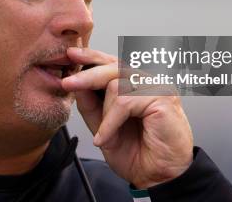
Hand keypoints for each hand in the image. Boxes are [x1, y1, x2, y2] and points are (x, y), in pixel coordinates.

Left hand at [62, 47, 193, 188]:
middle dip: (87, 75)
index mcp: (135, 83)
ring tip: (104, 135)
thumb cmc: (138, 152)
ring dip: (104, 113)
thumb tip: (76, 83)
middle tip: (67, 83)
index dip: (91, 57)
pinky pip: (125, 102)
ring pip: (117, 85)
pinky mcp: (164, 98)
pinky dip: (111, 122)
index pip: (111, 62)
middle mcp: (148, 81)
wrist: (157, 177)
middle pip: (113, 66)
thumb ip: (92, 104)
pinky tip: (107, 138)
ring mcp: (158, 87)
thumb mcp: (104, 126)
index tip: (71, 55)